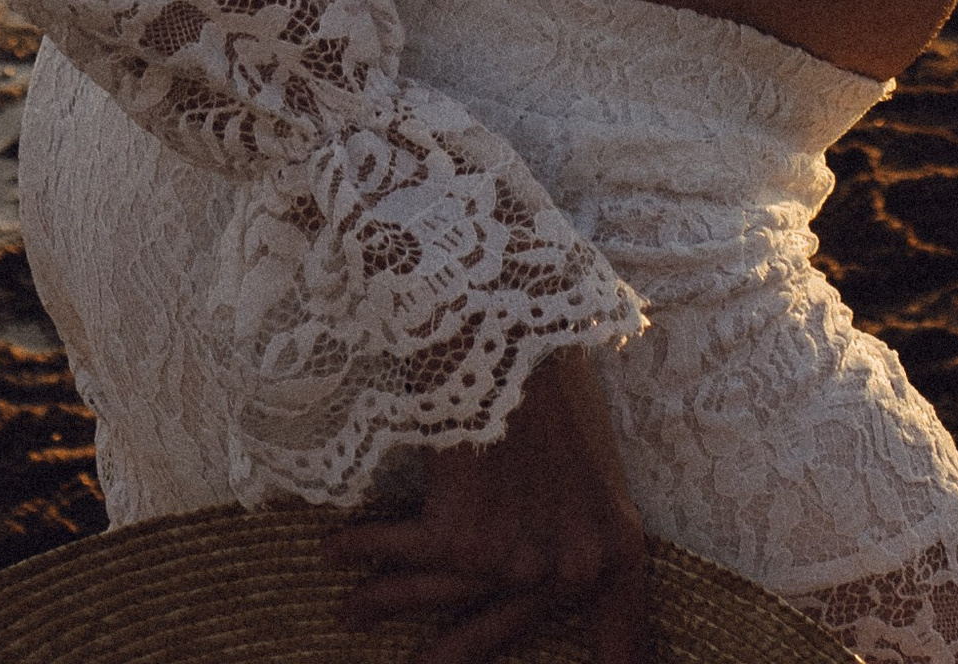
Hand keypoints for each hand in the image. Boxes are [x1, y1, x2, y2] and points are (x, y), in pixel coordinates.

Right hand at [332, 346, 649, 663]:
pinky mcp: (460, 540)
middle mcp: (566, 570)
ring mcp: (512, 563)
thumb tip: (542, 568)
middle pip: (504, 630)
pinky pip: (403, 555)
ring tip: (350, 615)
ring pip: (441, 597)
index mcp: (615, 548)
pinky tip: (334, 550)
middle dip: (455, 652)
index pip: (623, 633)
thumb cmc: (557, 374)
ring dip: (386, 601)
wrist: (513, 325)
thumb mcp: (593, 458)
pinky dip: (365, 548)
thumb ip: (578, 520)